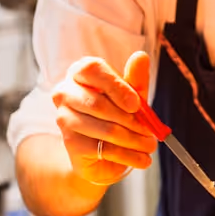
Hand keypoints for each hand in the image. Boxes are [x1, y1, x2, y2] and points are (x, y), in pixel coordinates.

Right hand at [52, 51, 157, 185]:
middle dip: (131, 120)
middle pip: (98, 103)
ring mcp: (64, 119)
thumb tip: (141, 56)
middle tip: (150, 130)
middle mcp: (65, 92)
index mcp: (80, 72)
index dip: (116, 86)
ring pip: (106, 129)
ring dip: (134, 140)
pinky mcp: (70, 143)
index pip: (92, 69)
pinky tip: (142, 159)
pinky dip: (129, 155)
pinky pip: (105, 149)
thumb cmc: (116, 114)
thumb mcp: (131, 95)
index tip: (136, 104)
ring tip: (149, 145)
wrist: (101, 152)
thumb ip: (135, 79)